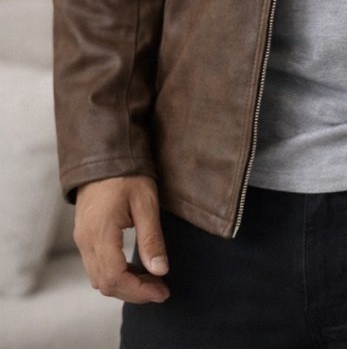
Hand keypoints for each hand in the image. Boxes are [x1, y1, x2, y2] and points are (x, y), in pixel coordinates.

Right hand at [73, 174, 170, 302]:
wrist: (104, 155)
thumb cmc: (128, 174)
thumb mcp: (146, 203)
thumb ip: (151, 239)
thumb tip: (161, 271)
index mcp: (100, 234)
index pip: (115, 278)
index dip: (139, 291)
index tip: (162, 292)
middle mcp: (85, 241)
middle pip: (105, 283)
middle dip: (134, 292)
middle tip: (161, 291)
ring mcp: (82, 239)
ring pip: (99, 278)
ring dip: (125, 285)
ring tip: (152, 281)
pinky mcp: (84, 235)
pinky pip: (97, 266)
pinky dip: (116, 275)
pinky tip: (136, 269)